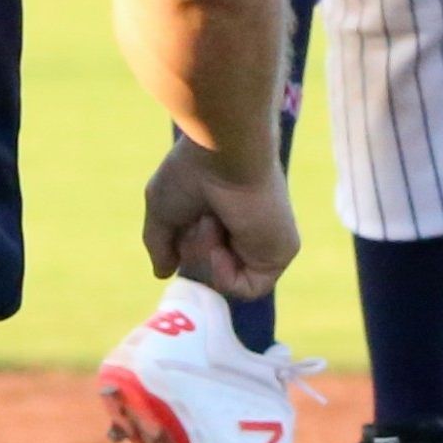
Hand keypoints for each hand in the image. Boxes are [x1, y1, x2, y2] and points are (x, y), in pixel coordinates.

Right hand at [143, 135, 297, 302]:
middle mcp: (245, 227)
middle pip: (211, 267)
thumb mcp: (161, 209)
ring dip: (206, 257)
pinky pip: (251, 289)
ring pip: (228, 277)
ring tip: (210, 223)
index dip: (185, 250)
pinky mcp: (282, 251)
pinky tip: (220, 247)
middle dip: (194, 249)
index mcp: (222, 214)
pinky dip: (226, 276)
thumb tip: (163, 273)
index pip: (202, 252)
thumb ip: (160, 243)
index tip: (180, 232)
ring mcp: (264, 241)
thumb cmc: (191, 172)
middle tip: (198, 218)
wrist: (224, 153)